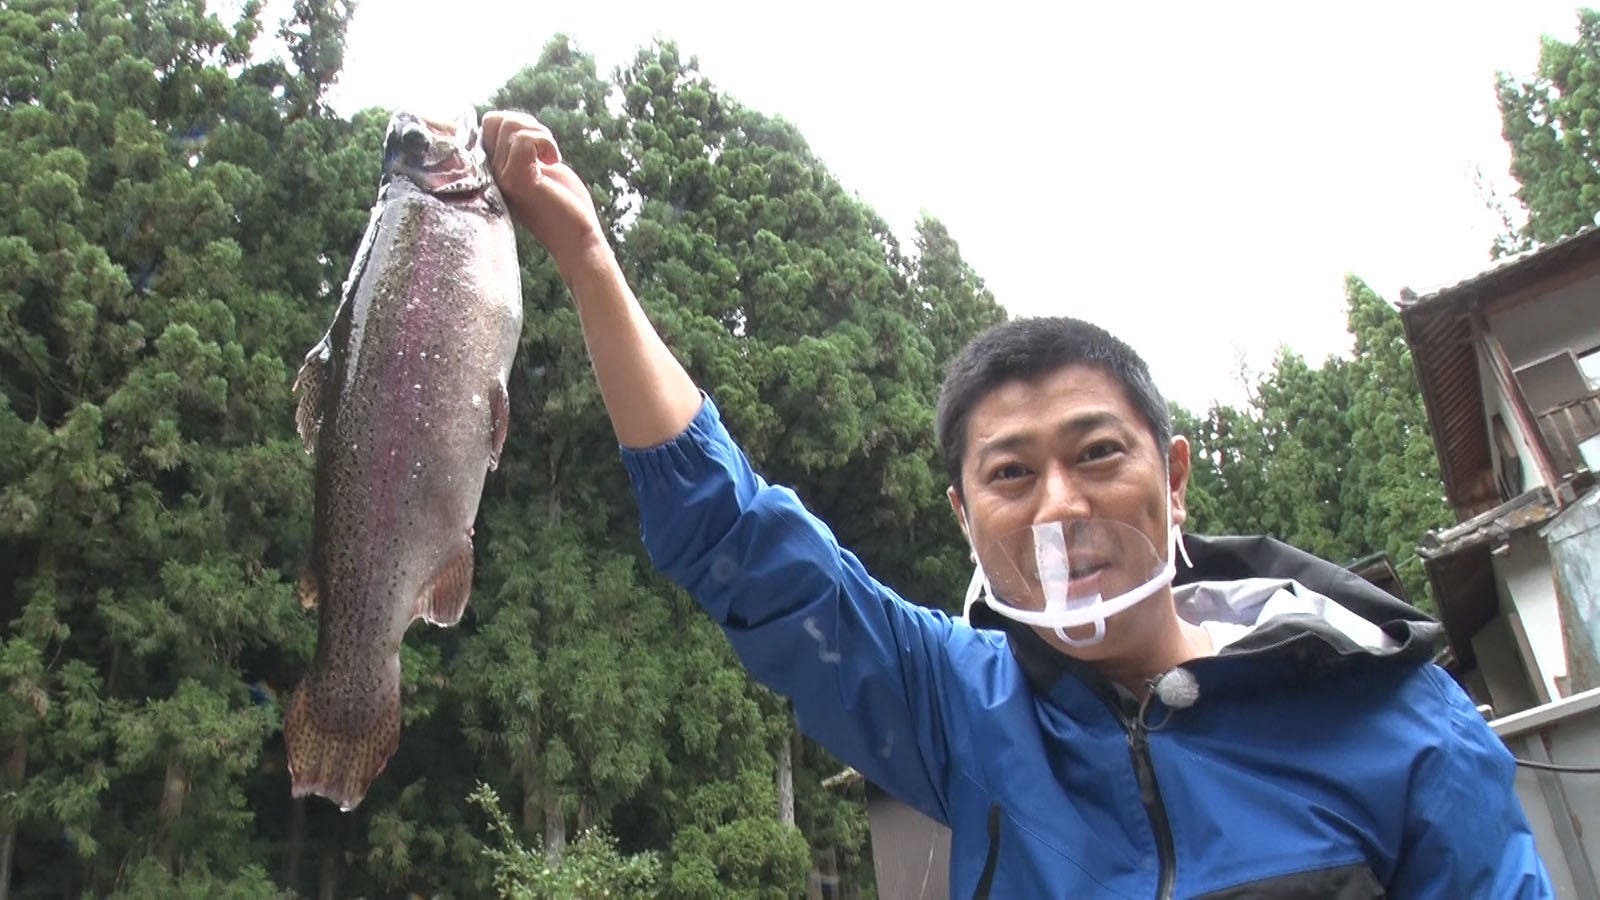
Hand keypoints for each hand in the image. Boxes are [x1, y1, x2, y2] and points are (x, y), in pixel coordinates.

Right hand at [480, 110, 610, 270]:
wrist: (578, 238)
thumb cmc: (563, 203)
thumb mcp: (536, 166)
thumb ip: (517, 145)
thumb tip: (506, 117)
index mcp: (490, 170)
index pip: (487, 124)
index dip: (515, 124)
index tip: (536, 148)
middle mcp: (487, 175)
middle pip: (494, 119)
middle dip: (527, 125)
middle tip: (544, 153)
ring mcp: (499, 178)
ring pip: (509, 125)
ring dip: (540, 134)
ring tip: (550, 160)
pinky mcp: (516, 181)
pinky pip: (525, 139)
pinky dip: (546, 142)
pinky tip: (553, 162)